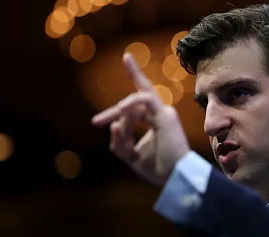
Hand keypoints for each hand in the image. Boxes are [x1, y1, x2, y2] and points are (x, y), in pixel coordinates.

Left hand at [91, 53, 189, 184]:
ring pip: (138, 100)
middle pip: (138, 97)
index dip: (112, 115)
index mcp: (153, 121)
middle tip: (98, 116)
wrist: (173, 177)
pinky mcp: (166, 115)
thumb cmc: (158, 169)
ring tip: (101, 121)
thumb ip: (120, 142)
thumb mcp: (130, 156)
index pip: (132, 111)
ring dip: (118, 110)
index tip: (95, 123)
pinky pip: (147, 100)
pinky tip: (120, 109)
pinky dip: (132, 102)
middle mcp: (159, 114)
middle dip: (123, 91)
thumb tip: (114, 126)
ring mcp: (164, 112)